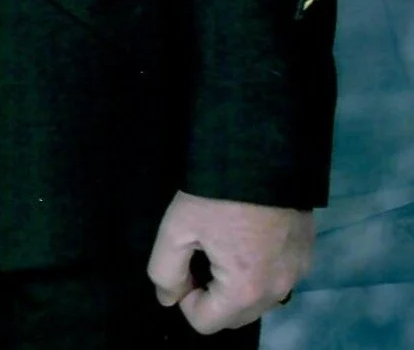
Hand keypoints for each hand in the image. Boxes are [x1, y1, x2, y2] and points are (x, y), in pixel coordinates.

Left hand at [146, 190, 314, 333]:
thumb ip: (165, 270)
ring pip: (258, 299)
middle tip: (202, 252)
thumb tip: (169, 298)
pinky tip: (250, 236)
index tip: (184, 261)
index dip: (185, 296)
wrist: (264, 150)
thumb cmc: (218, 192)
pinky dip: (261, 269)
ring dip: (238, 286)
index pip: (205, 322)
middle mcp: (277, 291)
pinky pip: (278, 277)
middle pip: (234, 316)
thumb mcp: (177, 227)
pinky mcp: (308, 251)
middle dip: (212, 295)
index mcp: (245, 291)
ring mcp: (297, 272)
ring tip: (225, 243)